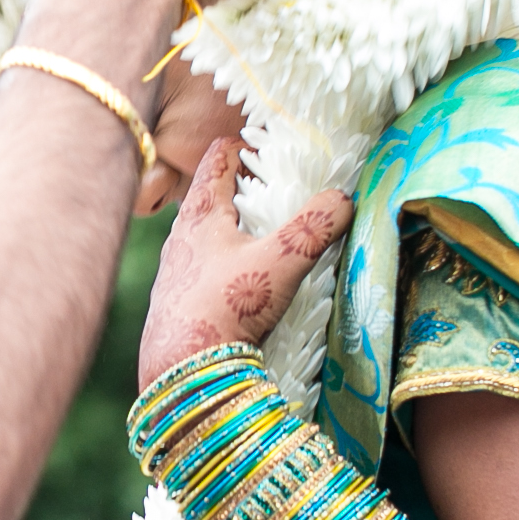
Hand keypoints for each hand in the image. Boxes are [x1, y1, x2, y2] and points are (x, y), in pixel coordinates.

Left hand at [136, 140, 350, 384]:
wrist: (182, 373)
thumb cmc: (225, 306)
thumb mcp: (282, 260)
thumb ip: (316, 226)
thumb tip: (344, 198)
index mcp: (200, 212)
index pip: (217, 158)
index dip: (243, 146)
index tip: (267, 146)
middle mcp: (180, 237)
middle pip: (211, 197)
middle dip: (243, 191)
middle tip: (276, 193)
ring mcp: (174, 272)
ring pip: (205, 236)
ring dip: (234, 232)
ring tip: (265, 239)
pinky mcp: (176, 303)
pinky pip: (203, 270)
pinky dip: (226, 265)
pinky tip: (244, 286)